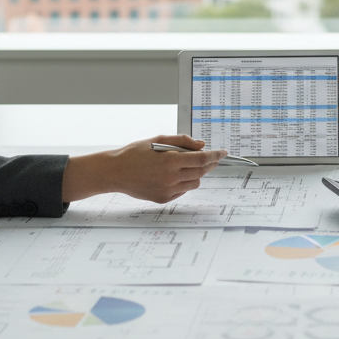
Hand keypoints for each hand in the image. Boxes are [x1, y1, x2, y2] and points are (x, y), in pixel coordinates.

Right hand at [62, 135, 226, 203]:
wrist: (115, 172)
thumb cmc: (135, 153)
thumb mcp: (158, 140)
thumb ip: (182, 141)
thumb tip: (201, 145)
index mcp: (170, 160)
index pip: (201, 159)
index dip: (215, 155)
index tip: (223, 152)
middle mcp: (170, 177)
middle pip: (201, 172)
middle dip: (208, 164)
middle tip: (210, 158)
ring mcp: (167, 190)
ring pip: (194, 183)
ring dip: (196, 174)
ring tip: (186, 166)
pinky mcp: (163, 199)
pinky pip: (182, 191)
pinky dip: (183, 183)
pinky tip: (172, 175)